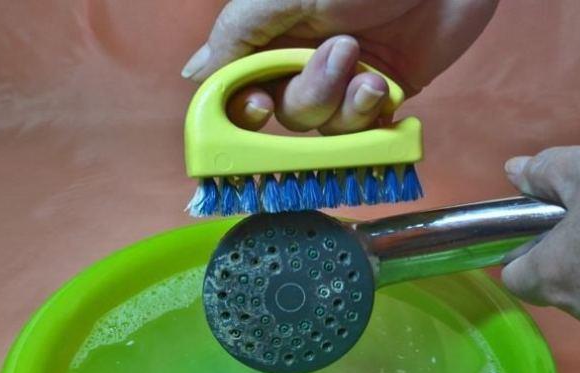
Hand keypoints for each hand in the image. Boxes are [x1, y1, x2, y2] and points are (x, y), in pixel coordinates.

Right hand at [182, 0, 497, 133]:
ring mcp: (345, 80)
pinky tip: (384, 86)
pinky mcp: (383, 95)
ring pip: (324, 126)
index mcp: (273, 33)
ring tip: (371, 67)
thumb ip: (238, 35)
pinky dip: (371, 117)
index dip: (242, 109)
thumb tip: (195, 75)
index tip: (259, 107)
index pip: (238, 86)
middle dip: (311, 95)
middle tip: (342, 51)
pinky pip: (364, 131)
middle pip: (285, 113)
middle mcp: (304, 60)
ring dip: (345, 103)